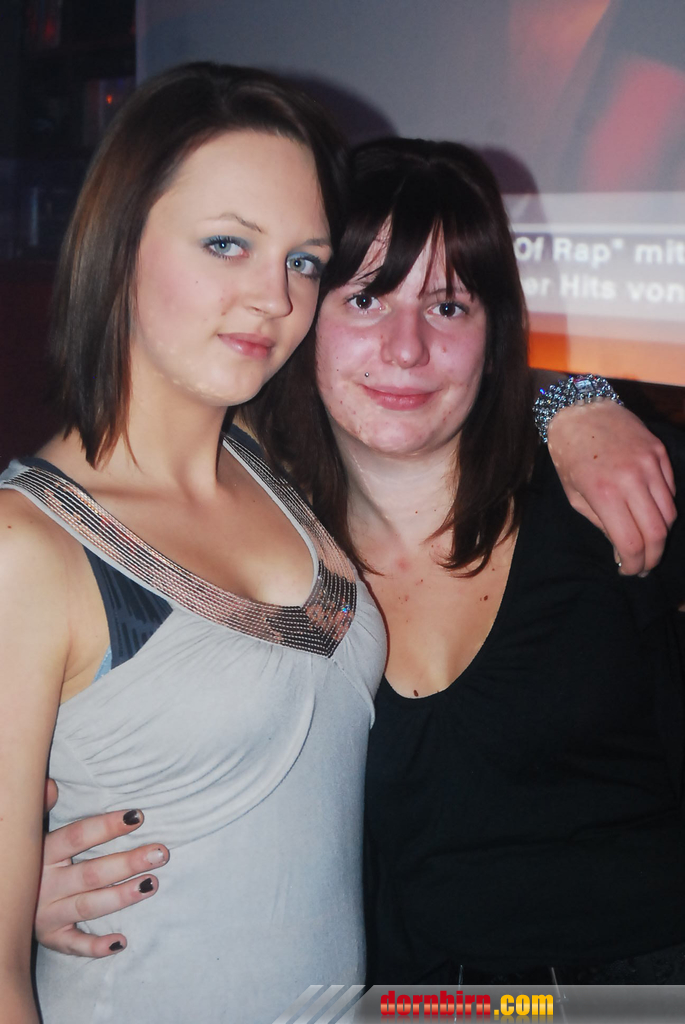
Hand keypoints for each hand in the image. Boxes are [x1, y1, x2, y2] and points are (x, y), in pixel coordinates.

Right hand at [38, 780, 168, 956]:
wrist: (2, 901)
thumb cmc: (27, 859)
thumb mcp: (29, 833)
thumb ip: (41, 807)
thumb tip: (51, 786)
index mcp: (42, 854)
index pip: (78, 837)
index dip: (107, 826)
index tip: (138, 816)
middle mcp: (44, 885)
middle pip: (91, 873)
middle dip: (128, 863)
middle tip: (160, 853)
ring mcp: (46, 914)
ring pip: (87, 906)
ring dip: (120, 897)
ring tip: (151, 884)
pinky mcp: (50, 938)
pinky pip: (74, 945)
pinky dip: (96, 947)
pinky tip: (121, 942)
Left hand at [547, 400, 676, 574]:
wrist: (580, 411)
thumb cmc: (570, 456)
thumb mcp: (575, 496)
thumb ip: (601, 524)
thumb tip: (623, 550)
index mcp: (605, 493)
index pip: (632, 542)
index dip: (634, 564)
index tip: (629, 571)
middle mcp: (632, 479)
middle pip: (658, 532)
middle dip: (653, 556)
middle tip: (644, 566)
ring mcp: (650, 464)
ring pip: (670, 513)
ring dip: (661, 534)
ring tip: (648, 544)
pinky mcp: (659, 452)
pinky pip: (671, 490)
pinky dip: (663, 508)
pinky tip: (649, 514)